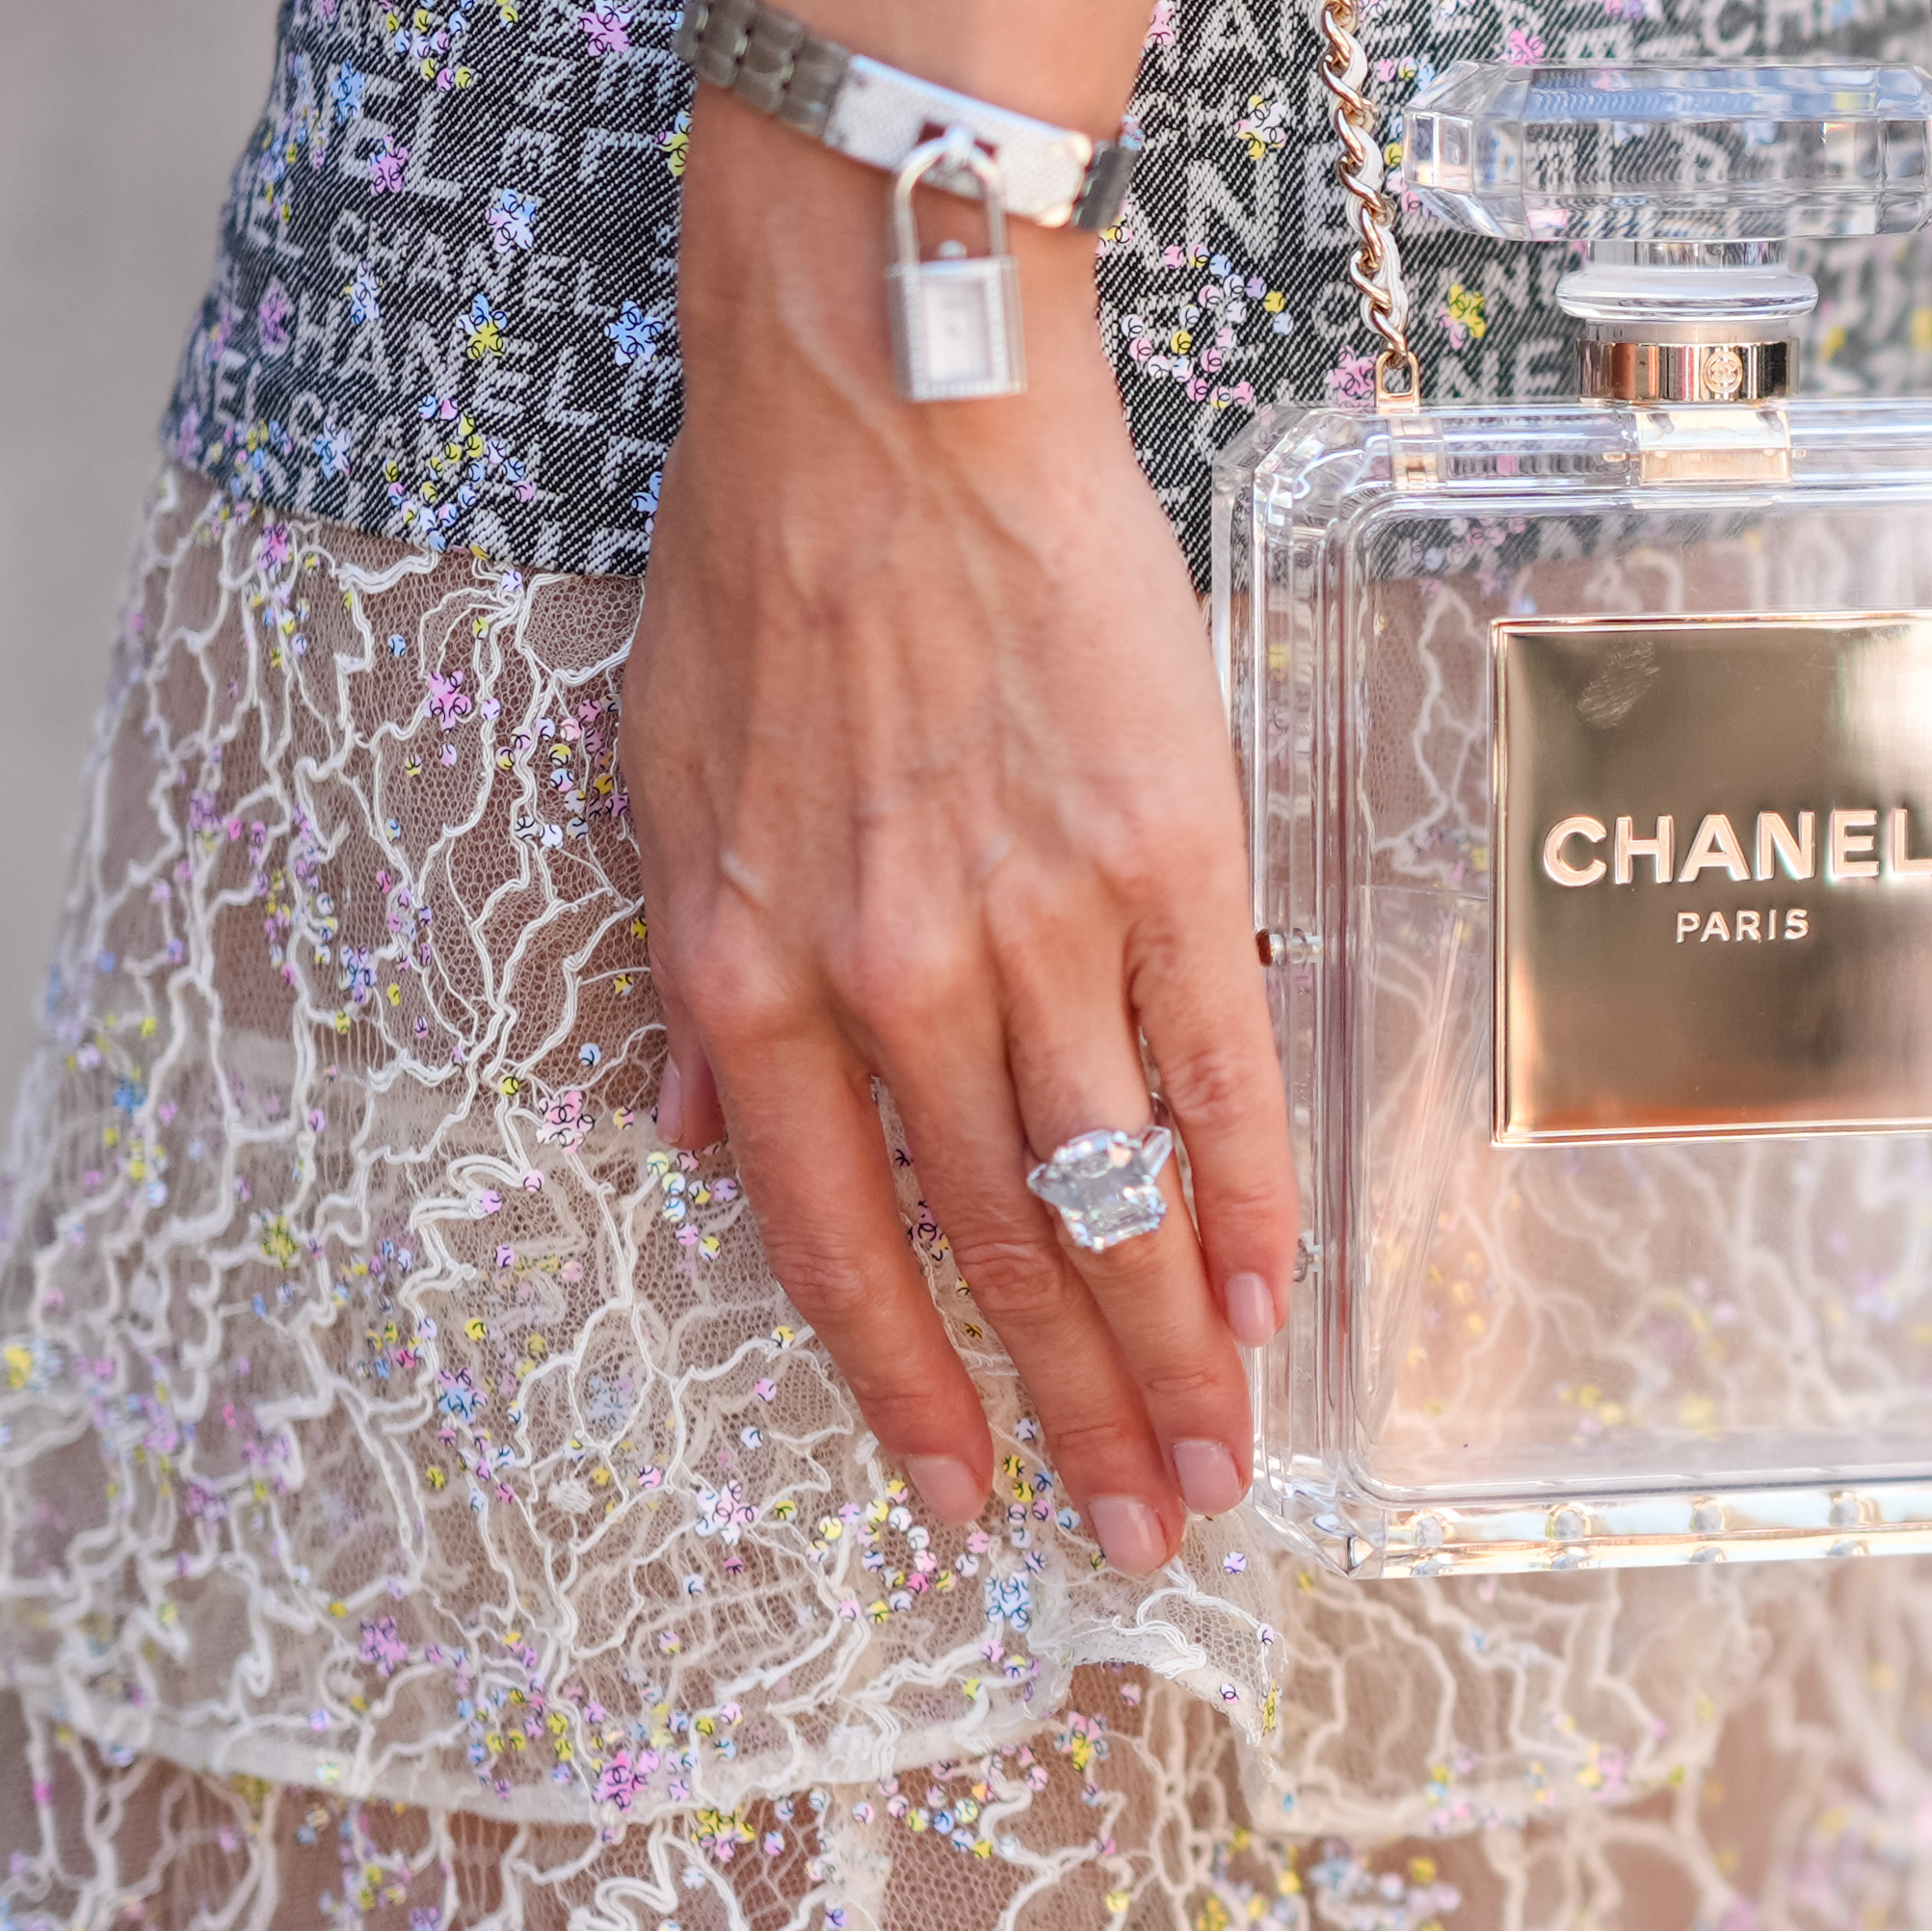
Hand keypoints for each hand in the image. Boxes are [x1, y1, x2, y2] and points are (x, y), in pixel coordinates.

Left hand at [624, 85, 1294, 1574]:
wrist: (890, 386)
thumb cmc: (764, 569)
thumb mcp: (658, 788)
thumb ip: (697, 994)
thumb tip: (708, 1154)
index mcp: (755, 975)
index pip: (841, 1248)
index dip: (907, 1393)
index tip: (956, 1504)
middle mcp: (896, 977)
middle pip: (1004, 1251)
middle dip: (1073, 1421)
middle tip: (1144, 1543)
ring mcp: (1042, 917)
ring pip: (1116, 1187)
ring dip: (1180, 1352)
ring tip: (1226, 1466)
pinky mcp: (1170, 846)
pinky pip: (1218, 1064)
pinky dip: (1246, 1192)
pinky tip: (1273, 1294)